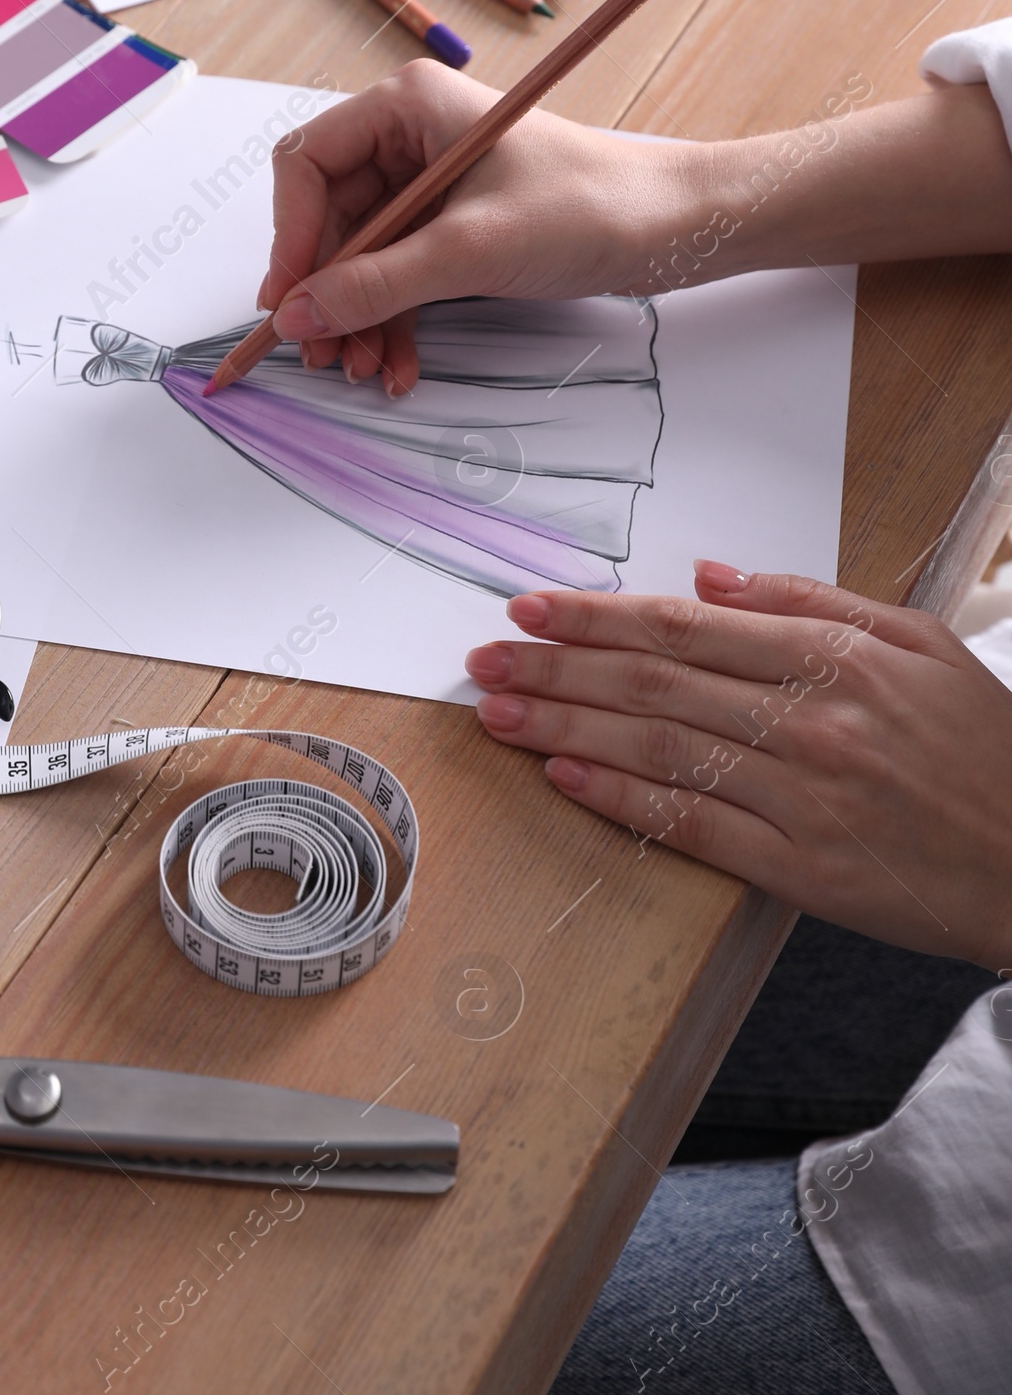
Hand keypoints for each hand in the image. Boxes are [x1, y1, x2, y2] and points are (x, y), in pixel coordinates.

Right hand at [257, 60, 697, 394]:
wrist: (676, 227)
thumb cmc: (590, 207)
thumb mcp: (472, 250)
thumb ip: (377, 283)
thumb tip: (297, 316)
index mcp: (407, 106)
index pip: (308, 164)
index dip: (291, 236)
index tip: (290, 301)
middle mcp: (410, 136)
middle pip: (330, 218)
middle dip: (327, 292)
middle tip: (322, 354)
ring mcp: (431, 182)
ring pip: (362, 255)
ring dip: (358, 316)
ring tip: (364, 370)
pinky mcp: (455, 223)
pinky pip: (399, 272)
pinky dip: (392, 319)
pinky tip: (398, 364)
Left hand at [465, 563, 1011, 969]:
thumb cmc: (982, 746)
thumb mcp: (917, 641)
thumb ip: (810, 600)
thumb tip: (713, 576)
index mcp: (835, 660)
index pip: (685, 628)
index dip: (598, 617)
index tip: (532, 608)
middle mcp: (811, 725)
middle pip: (654, 686)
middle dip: (557, 669)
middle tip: (486, 659)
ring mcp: (804, 801)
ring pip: (660, 753)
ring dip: (567, 731)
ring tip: (501, 715)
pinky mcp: (805, 872)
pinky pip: (694, 828)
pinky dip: (623, 801)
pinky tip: (567, 779)